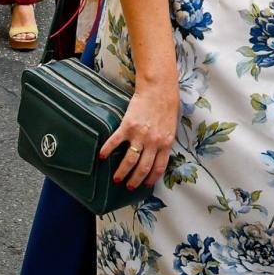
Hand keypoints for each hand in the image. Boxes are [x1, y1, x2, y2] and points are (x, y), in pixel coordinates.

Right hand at [99, 72, 178, 189]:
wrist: (159, 88)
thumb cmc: (168, 104)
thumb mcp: (172, 126)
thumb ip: (166, 140)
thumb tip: (160, 152)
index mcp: (166, 143)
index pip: (159, 167)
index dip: (151, 178)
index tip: (146, 185)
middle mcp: (153, 142)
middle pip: (143, 168)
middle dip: (135, 180)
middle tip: (128, 186)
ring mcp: (140, 135)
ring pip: (129, 161)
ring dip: (122, 172)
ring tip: (116, 178)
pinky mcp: (127, 126)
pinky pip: (115, 142)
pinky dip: (107, 150)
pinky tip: (101, 156)